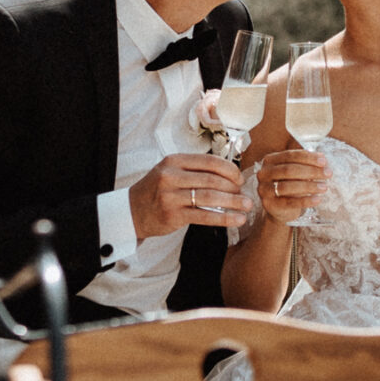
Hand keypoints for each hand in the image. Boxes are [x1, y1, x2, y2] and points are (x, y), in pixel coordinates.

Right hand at [129, 153, 247, 238]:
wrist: (132, 211)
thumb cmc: (157, 191)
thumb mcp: (171, 172)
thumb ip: (195, 170)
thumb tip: (230, 174)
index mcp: (174, 161)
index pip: (209, 161)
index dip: (229, 169)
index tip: (240, 178)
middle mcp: (171, 176)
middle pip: (211, 179)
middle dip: (233, 187)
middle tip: (246, 194)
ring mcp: (170, 196)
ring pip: (210, 197)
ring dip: (233, 202)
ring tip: (247, 206)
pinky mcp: (172, 215)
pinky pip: (204, 216)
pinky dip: (223, 218)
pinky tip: (237, 220)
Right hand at [253, 149, 329, 225]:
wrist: (280, 208)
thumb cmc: (290, 184)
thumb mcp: (295, 172)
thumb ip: (306, 164)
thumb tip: (322, 158)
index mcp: (269, 161)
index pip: (290, 155)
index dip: (308, 157)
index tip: (324, 162)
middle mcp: (263, 173)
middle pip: (289, 170)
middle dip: (311, 171)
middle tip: (328, 174)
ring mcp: (264, 190)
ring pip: (287, 186)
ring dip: (309, 186)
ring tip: (324, 187)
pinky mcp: (270, 205)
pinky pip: (289, 202)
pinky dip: (305, 201)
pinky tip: (318, 199)